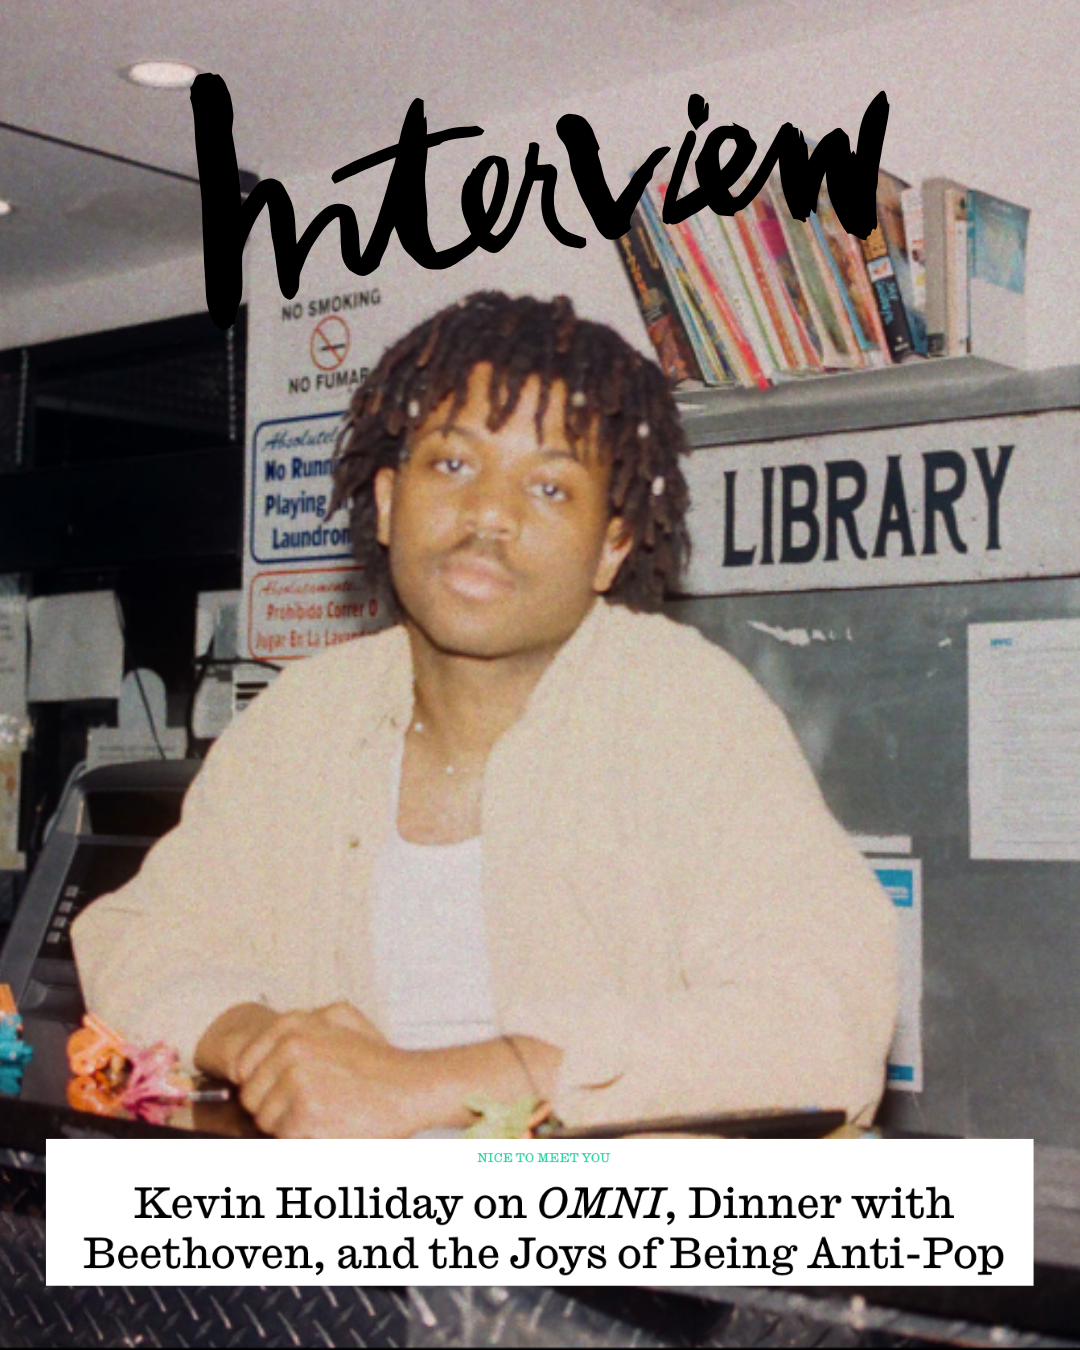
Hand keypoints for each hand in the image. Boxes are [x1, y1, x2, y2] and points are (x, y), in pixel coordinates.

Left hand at [231, 1002, 429, 1137]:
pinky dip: (302, 1139)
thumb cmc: (379, 1060)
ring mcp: (296, 1080)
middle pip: (251, 1096)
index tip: (283, 1090)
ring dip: (289, 1125)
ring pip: (265, 1119)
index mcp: (292, 1025)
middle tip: (311, 1103)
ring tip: (323, 1113)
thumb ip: (303, 1021)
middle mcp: (290, 1048)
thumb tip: (267, 1045)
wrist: (411, 1088)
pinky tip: (327, 1126)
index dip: (260, 1084)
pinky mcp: (305, 1112)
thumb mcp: (344, 1017)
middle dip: (274, 1106)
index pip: (243, 1064)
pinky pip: (282, 1137)